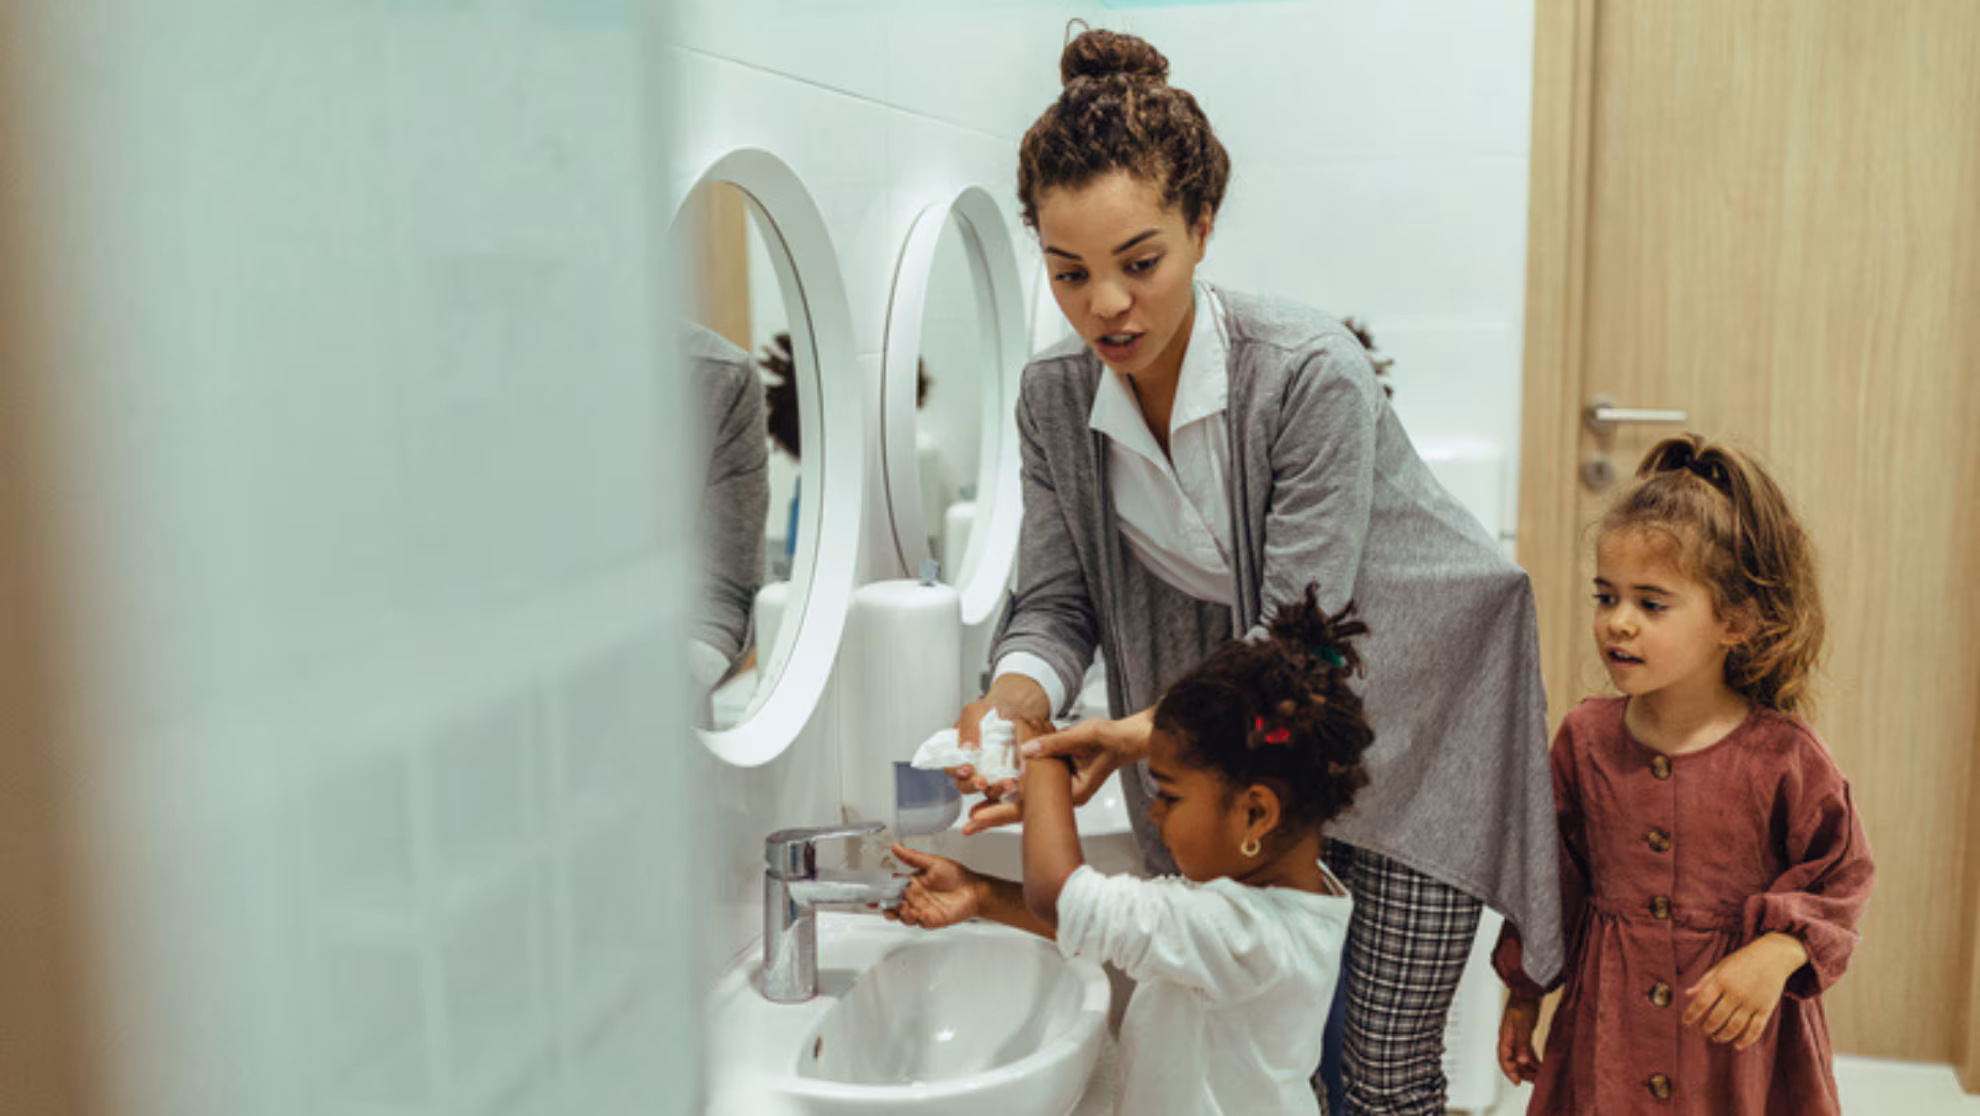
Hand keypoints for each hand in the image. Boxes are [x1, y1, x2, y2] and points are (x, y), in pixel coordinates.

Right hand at [884, 843, 982, 929]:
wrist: (974, 891)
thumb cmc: (957, 875)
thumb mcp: (933, 862)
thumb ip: (913, 857)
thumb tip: (895, 847)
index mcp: (913, 882)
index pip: (891, 886)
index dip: (881, 890)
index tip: (872, 892)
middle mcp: (915, 897)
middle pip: (893, 903)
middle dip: (885, 905)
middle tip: (882, 904)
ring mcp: (921, 909)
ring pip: (902, 915)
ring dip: (898, 913)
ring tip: (902, 908)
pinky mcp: (930, 920)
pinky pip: (917, 922)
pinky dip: (913, 919)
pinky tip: (915, 914)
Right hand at [945, 676, 1050, 799]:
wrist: (1021, 706)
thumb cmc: (994, 709)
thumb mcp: (976, 712)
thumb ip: (968, 729)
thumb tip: (966, 749)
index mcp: (961, 752)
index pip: (952, 768)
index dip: (956, 771)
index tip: (966, 768)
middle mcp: (975, 766)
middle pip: (967, 785)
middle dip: (973, 785)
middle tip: (982, 782)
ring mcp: (992, 773)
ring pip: (989, 791)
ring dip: (995, 790)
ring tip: (1007, 783)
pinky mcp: (1010, 777)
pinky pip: (1008, 789)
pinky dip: (1012, 789)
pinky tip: (1018, 781)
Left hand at [963, 710, 1150, 835]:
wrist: (1122, 740)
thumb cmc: (1108, 740)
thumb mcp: (1083, 737)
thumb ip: (1055, 744)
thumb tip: (1025, 749)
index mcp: (1070, 794)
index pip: (1029, 808)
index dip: (1001, 812)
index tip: (979, 818)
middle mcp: (1062, 797)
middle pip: (1023, 812)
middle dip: (995, 817)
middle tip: (968, 826)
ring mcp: (1060, 791)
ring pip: (1025, 803)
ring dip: (1001, 806)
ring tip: (975, 815)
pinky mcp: (1058, 782)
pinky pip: (1031, 791)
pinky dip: (1012, 791)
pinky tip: (996, 791)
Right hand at [1496, 995, 1541, 1084]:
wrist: (1527, 991)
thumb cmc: (1523, 1004)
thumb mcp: (1524, 1026)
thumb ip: (1523, 1044)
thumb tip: (1522, 1061)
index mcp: (1505, 1037)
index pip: (1504, 1059)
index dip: (1510, 1072)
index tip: (1517, 1082)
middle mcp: (1509, 1038)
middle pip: (1512, 1061)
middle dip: (1522, 1072)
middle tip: (1534, 1081)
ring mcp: (1515, 1036)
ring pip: (1519, 1057)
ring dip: (1528, 1067)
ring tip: (1539, 1075)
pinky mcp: (1523, 1034)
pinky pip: (1525, 1051)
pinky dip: (1532, 1059)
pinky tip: (1540, 1064)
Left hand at [1683, 933, 1806, 1048]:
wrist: (1773, 956)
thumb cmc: (1743, 960)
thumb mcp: (1721, 965)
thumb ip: (1704, 981)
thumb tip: (1687, 994)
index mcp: (1721, 980)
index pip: (1701, 1002)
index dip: (1691, 1014)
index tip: (1685, 1022)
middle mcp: (1736, 992)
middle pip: (1716, 1017)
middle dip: (1706, 1028)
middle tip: (1701, 1031)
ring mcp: (1752, 1002)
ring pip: (1734, 1026)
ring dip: (1722, 1036)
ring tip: (1715, 1038)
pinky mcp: (1766, 1009)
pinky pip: (1755, 1029)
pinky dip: (1746, 1040)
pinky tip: (1737, 1045)